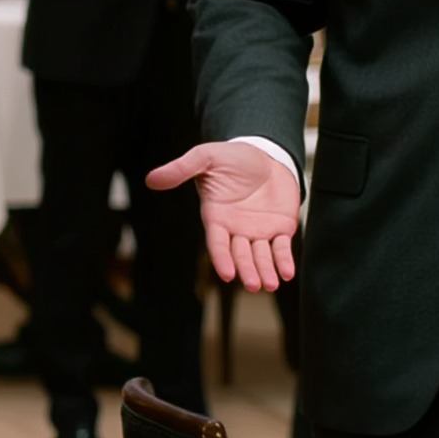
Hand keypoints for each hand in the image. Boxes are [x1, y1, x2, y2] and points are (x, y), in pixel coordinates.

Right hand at [148, 140, 299, 292]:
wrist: (265, 152)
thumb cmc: (233, 156)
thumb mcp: (205, 157)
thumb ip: (181, 169)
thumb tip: (150, 179)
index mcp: (217, 217)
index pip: (217, 243)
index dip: (222, 259)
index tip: (227, 274)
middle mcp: (236, 229)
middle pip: (240, 255)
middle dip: (247, 270)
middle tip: (253, 284)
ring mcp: (258, 231)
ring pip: (260, 256)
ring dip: (265, 271)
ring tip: (269, 285)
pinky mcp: (280, 228)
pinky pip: (281, 248)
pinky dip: (284, 261)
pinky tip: (287, 273)